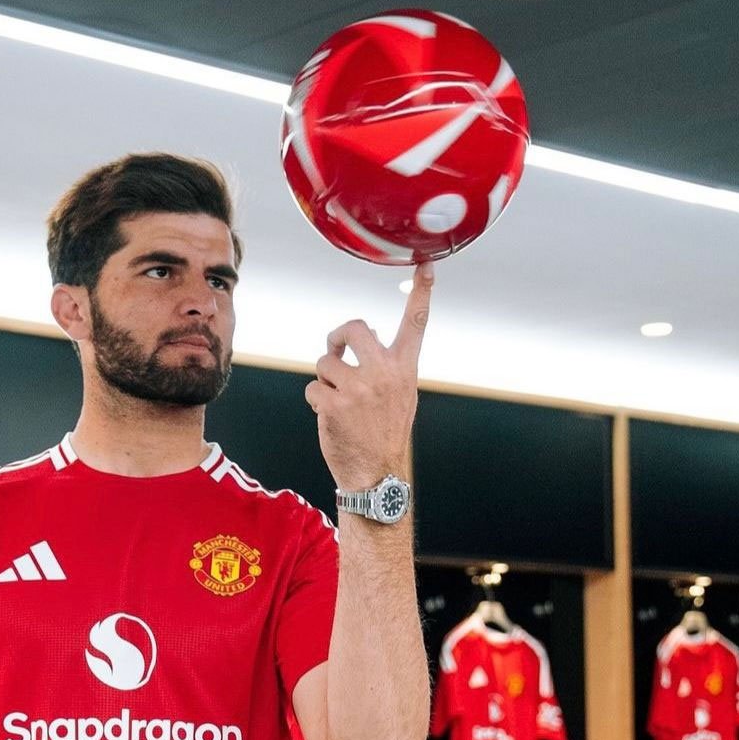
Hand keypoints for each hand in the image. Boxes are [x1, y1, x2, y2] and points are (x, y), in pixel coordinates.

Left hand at [306, 260, 433, 488]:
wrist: (376, 474)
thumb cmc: (385, 433)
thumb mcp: (401, 395)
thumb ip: (389, 364)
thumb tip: (371, 336)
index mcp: (405, 368)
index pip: (416, 324)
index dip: (421, 292)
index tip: (426, 265)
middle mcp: (384, 373)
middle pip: (355, 328)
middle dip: (338, 336)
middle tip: (336, 349)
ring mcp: (358, 388)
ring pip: (325, 362)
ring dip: (324, 380)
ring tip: (338, 402)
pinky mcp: (333, 403)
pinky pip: (312, 388)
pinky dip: (315, 401)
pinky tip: (330, 417)